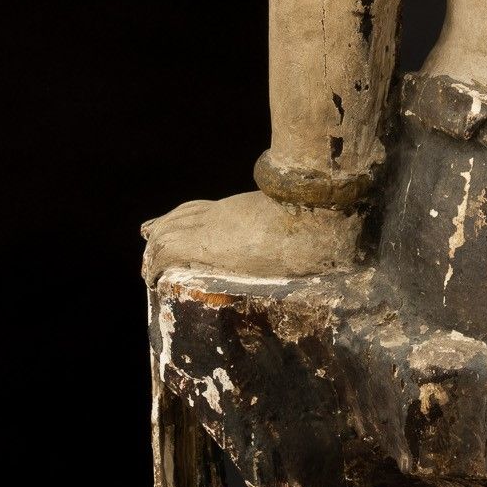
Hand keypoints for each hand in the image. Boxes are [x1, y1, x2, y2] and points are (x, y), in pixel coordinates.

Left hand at [142, 191, 361, 285]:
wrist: (315, 214)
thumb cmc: (321, 220)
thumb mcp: (304, 225)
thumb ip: (302, 229)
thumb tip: (338, 238)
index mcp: (243, 208)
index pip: (202, 207)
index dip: (184, 215)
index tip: (171, 220)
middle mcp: (223, 213)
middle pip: (181, 216)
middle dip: (163, 229)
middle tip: (149, 237)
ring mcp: (212, 226)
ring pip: (166, 233)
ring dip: (155, 251)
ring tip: (148, 270)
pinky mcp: (204, 243)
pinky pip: (166, 253)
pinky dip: (155, 265)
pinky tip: (152, 279)